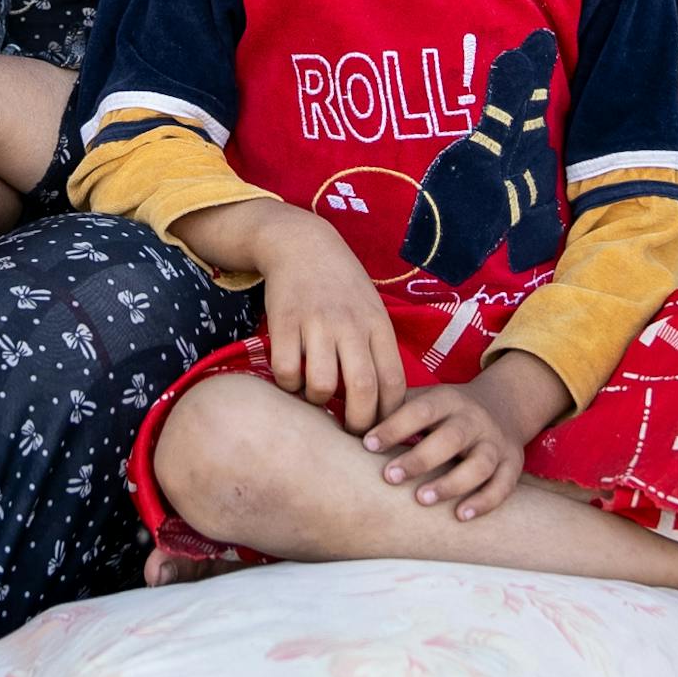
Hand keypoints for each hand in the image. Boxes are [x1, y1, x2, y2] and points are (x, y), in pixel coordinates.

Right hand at [257, 216, 400, 432]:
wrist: (302, 244)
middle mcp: (350, 325)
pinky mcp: (283, 322)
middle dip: (358, 423)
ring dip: (318, 402)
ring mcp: (316, 323)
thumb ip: (378, 351)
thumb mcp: (372, 311)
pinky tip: (292, 378)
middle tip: (350, 432)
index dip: (389, 415)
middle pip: (362, 389)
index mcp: (378, 325)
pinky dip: (289, 386)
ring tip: (317, 397)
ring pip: (321, 385)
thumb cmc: (342, 287)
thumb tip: (387, 404)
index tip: (380, 428)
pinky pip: (286, 371)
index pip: (394, 382)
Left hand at [365, 353, 561, 519]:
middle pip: (450, 437)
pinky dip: (484, 501)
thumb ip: (388, 410)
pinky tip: (460, 516)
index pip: (420, 410)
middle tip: (390, 477)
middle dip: (420, 458)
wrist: (503, 407)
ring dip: (451, 482)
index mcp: (447, 400)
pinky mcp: (512, 465)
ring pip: (478, 464)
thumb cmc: (444, 412)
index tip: (366, 444)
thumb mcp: (422, 400)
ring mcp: (495, 443)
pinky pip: (502, 486)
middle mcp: (474, 419)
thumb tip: (337, 423)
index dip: (394, 426)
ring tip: (422, 499)